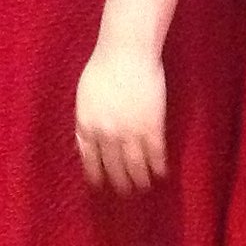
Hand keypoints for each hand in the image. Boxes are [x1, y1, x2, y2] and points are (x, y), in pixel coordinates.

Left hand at [73, 41, 167, 193]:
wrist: (126, 54)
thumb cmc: (103, 67)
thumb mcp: (84, 97)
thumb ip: (85, 120)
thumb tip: (85, 142)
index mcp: (87, 125)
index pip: (90, 159)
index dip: (96, 174)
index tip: (101, 184)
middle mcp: (107, 134)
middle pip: (113, 167)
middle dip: (120, 182)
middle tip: (125, 192)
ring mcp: (130, 132)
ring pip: (135, 165)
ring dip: (140, 179)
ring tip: (143, 187)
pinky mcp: (151, 127)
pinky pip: (155, 154)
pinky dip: (158, 166)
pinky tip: (160, 173)